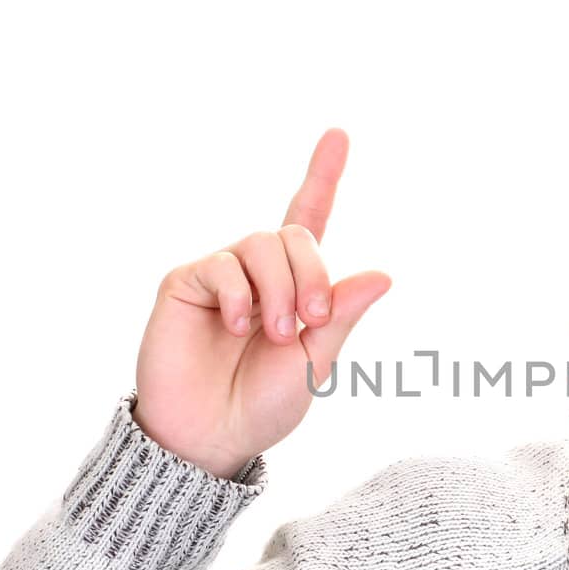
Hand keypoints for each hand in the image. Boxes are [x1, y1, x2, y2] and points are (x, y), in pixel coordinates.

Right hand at [130, 128, 390, 476]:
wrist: (208, 437)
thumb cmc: (260, 405)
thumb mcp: (313, 363)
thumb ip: (340, 316)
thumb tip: (383, 274)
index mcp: (293, 284)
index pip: (310, 217)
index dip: (323, 174)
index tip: (339, 133)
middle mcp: (257, 271)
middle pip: (296, 234)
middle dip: (314, 274)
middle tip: (310, 322)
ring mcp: (221, 274)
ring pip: (262, 243)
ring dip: (280, 288)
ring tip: (272, 333)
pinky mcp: (185, 282)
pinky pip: (224, 264)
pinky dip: (243, 295)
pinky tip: (239, 326)